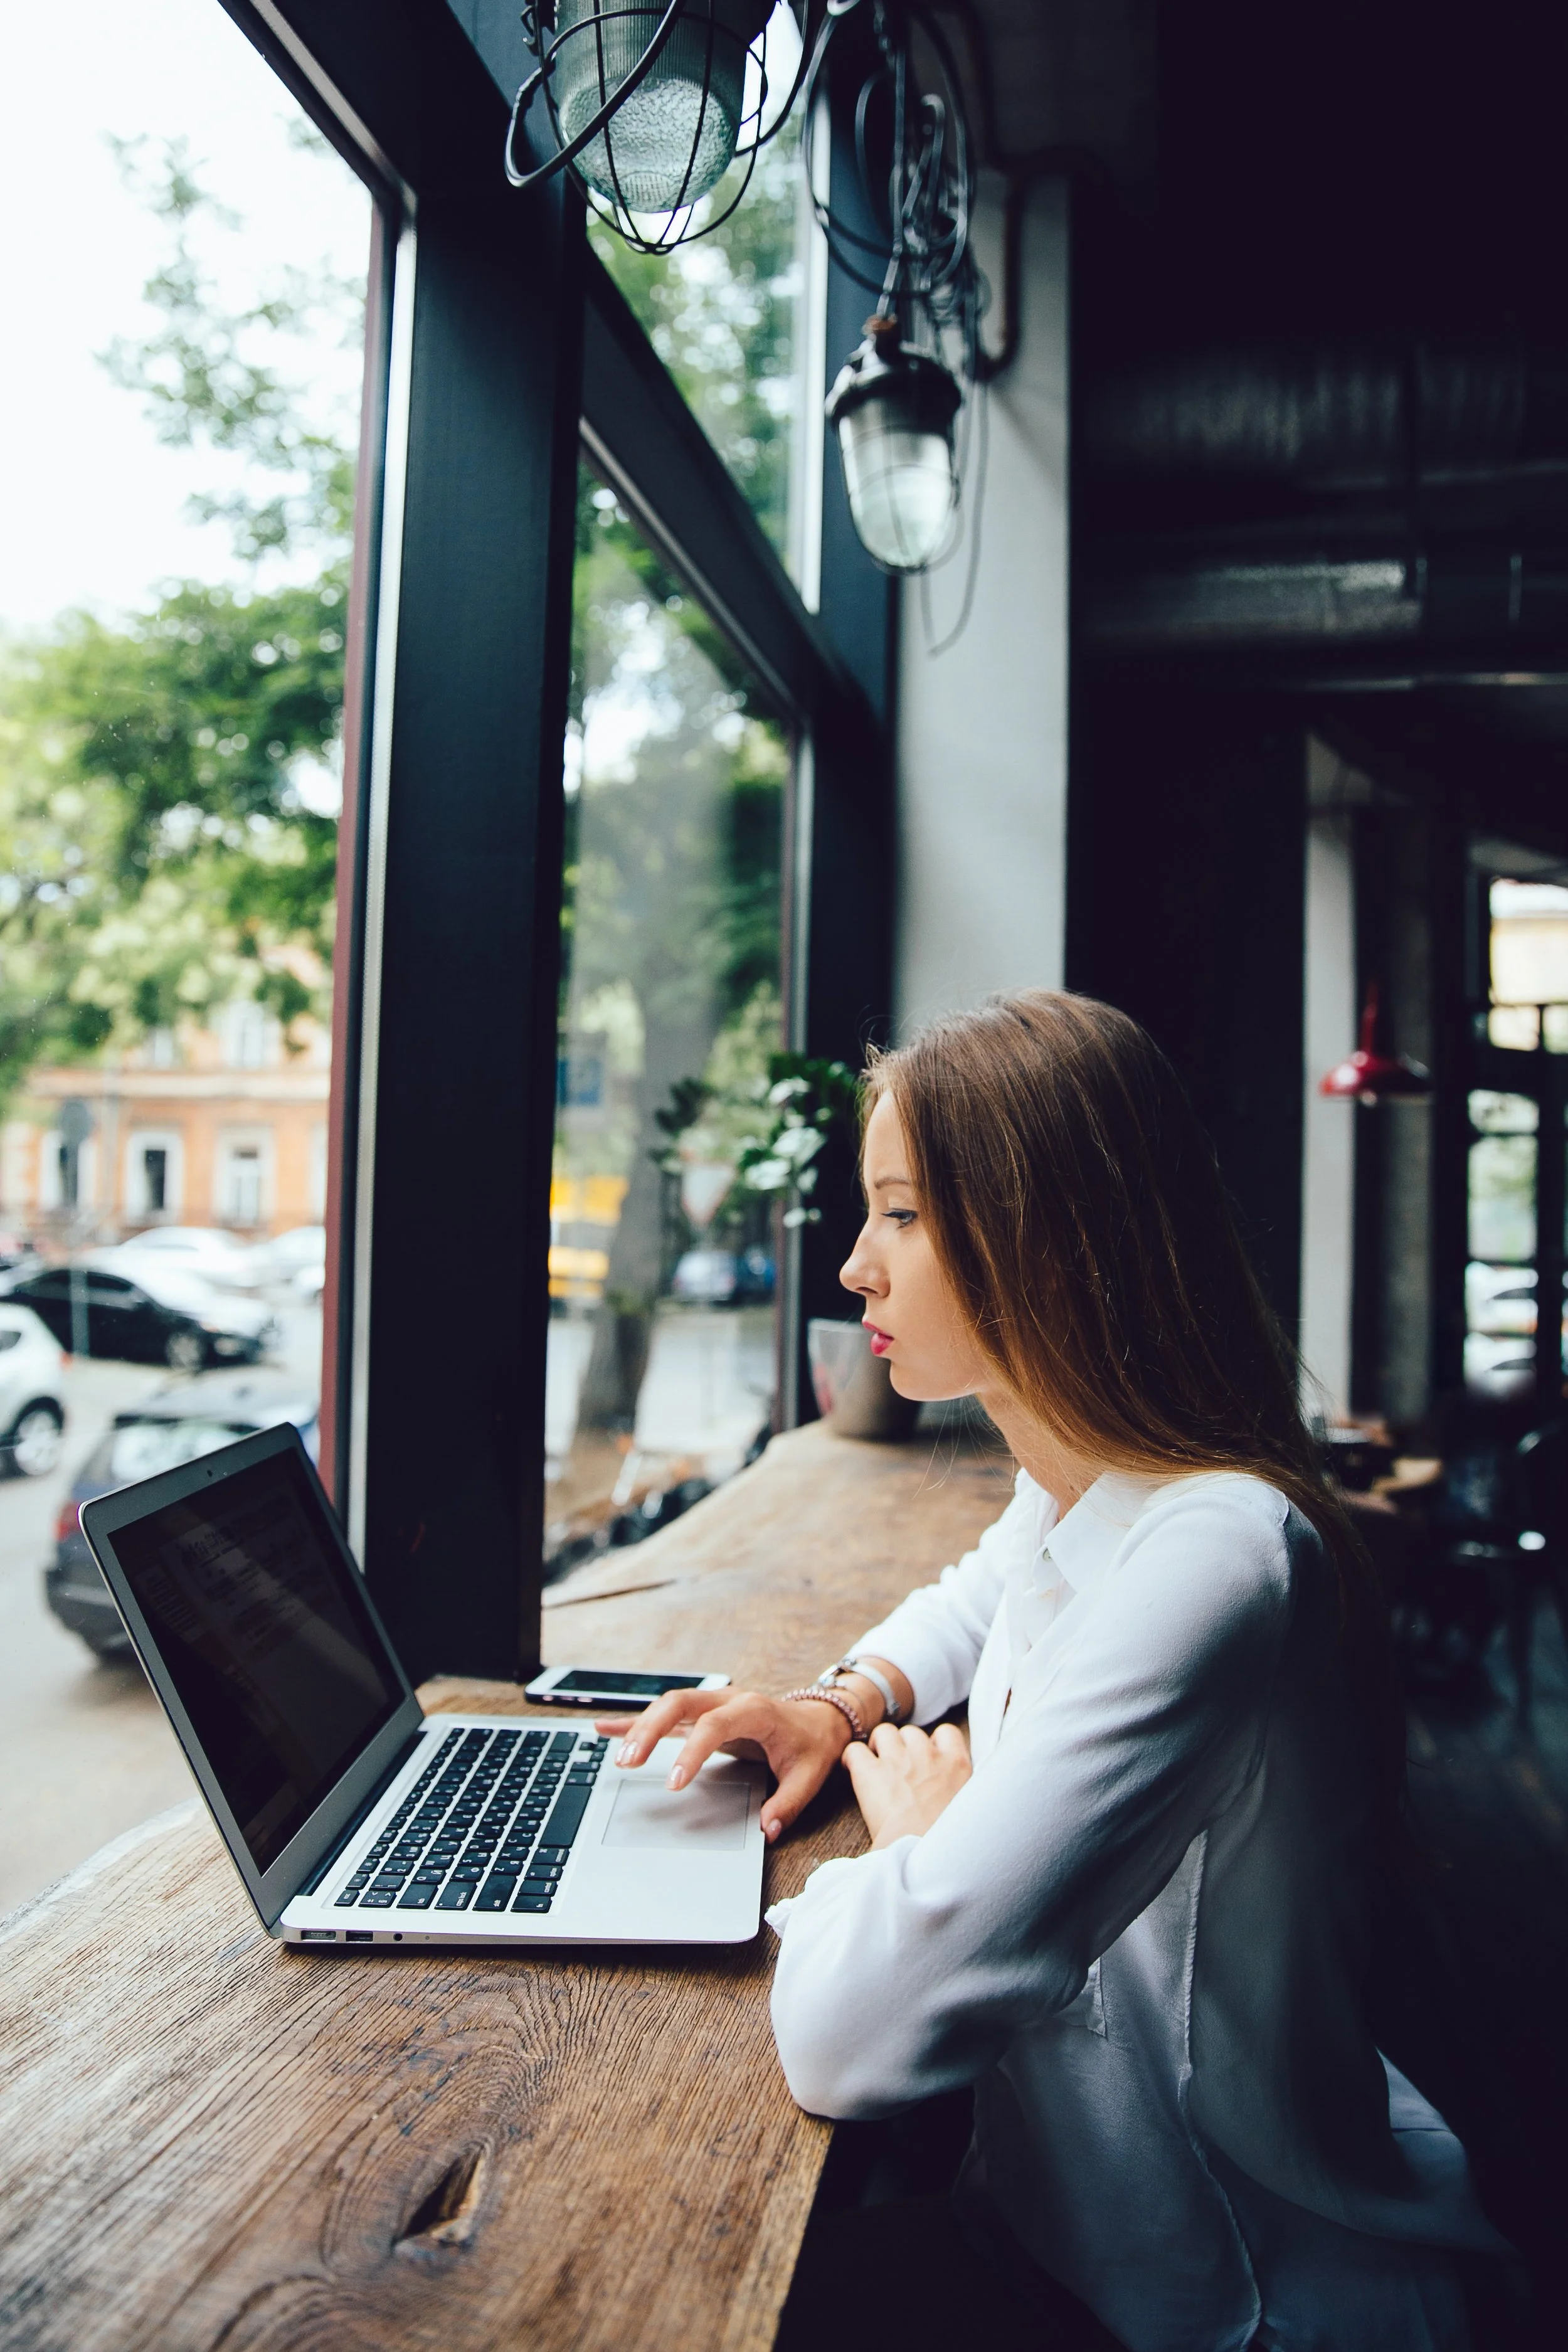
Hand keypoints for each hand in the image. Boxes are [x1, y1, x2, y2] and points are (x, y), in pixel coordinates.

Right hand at [596, 1686, 853, 1843]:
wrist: (820, 1719)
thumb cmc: (811, 1745)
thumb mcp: (809, 1775)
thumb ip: (788, 1803)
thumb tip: (767, 1829)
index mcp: (754, 1711)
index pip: (715, 1725)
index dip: (692, 1752)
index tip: (674, 1783)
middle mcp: (728, 1700)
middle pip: (680, 1703)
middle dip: (651, 1729)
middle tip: (629, 1761)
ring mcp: (712, 1704)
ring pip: (668, 1705)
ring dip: (640, 1727)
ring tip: (616, 1753)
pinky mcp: (702, 1715)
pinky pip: (665, 1715)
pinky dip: (635, 1721)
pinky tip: (606, 1728)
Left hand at [843, 1722, 971, 1848]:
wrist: (925, 1852)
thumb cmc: (949, 1842)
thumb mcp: (969, 1810)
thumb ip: (962, 1791)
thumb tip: (952, 1795)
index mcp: (957, 1765)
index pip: (946, 1733)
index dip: (933, 1742)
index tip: (927, 1757)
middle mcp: (927, 1755)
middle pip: (912, 1732)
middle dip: (903, 1746)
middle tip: (899, 1768)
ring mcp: (898, 1760)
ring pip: (884, 1733)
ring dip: (879, 1746)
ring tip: (876, 1765)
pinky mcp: (870, 1772)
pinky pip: (855, 1750)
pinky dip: (851, 1758)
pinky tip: (852, 1770)